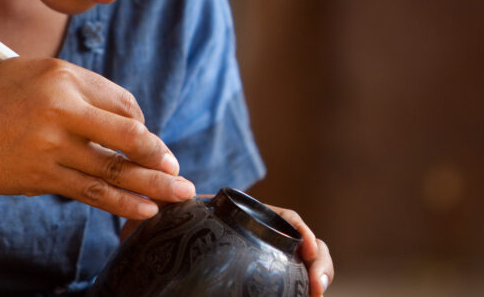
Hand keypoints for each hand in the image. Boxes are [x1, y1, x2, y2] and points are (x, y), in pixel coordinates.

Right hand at [0, 57, 195, 219]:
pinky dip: (121, 203)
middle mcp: (60, 108)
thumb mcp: (33, 74)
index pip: (122, 101)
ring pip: (114, 169)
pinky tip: (145, 211)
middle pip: (127, 133)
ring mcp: (51, 145)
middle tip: (177, 168)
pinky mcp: (41, 175)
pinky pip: (91, 192)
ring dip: (152, 185)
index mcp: (62, 76)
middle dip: (158, 153)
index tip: (143, 138)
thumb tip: (123, 116)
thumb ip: (77, 88)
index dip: (139, 122)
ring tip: (180, 194)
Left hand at [119, 197, 332, 295]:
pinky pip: (289, 286)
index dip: (302, 231)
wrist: (169, 253)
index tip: (307, 248)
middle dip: (319, 263)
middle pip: (305, 245)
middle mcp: (266, 238)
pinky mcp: (266, 280)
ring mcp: (269, 260)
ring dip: (317, 279)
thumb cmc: (174, 230)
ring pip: (303, 268)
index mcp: (252, 216)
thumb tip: (164, 196)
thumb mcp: (172, 219)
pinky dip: (300, 293)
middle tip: (318, 286)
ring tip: (317, 296)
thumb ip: (167, 207)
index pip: (286, 218)